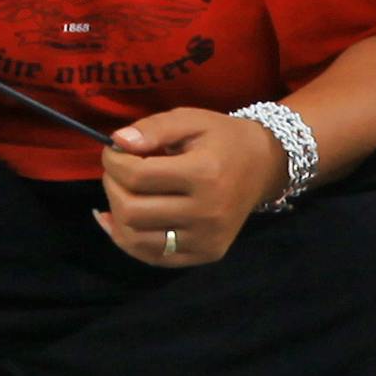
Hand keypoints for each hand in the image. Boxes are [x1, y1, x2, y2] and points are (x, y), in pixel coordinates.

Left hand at [99, 107, 279, 267]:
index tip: (113, 150)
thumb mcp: (190, 119)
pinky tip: (120, 220)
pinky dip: (129, 239)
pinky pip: (152, 256)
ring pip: (136, 239)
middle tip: (116, 171)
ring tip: (123, 192)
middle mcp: (207, 213)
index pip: (137, 176)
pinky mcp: (205, 254)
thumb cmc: (222, 139)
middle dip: (112, 187)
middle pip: (132, 211)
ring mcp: (207, 239)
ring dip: (118, 214)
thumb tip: (117, 142)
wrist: (263, 166)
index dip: (113, 161)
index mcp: (204, 174)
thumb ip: (153, 128)